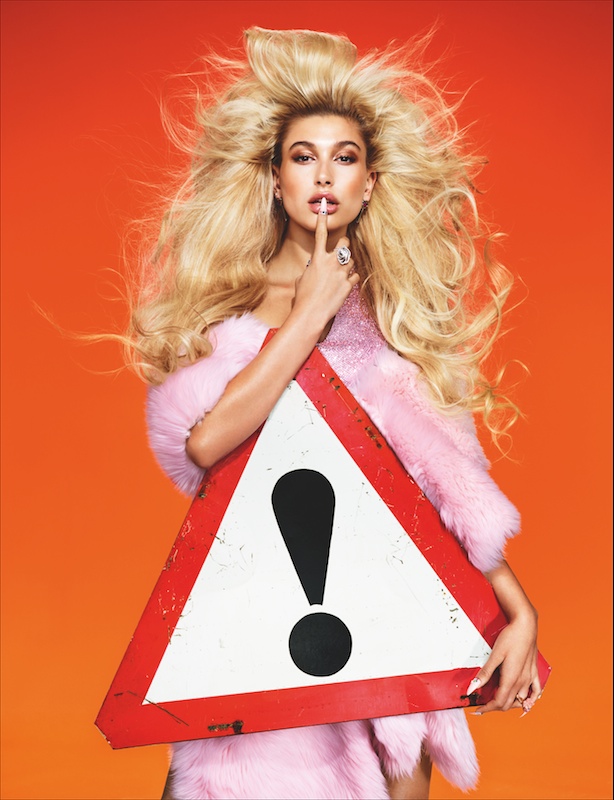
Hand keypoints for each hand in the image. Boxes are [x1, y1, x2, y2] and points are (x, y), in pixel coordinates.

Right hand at [293, 198, 359, 327]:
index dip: (322, 220)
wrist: (311, 314)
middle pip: (345, 244)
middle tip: (341, 252)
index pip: (320, 234)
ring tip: (339, 275)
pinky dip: (351, 279)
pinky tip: (344, 285)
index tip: (325, 207)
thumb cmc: (303, 298)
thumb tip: (314, 269)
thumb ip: (310, 269)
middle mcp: (331, 263)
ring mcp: (341, 273)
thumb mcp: (302, 280)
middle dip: (344, 245)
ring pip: (351, 260)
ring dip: (347, 265)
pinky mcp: (348, 285)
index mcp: (317, 259)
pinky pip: (355, 276)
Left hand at [467, 561, 540, 715]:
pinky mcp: (534, 672)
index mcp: (511, 679)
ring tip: (498, 701)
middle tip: (483, 704)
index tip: (477, 709)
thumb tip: (472, 688)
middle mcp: (522, 682)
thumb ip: (484, 673)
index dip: (487, 708)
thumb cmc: (510, 638)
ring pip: (520, 700)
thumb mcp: (495, 655)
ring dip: (510, 703)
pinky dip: (530, 700)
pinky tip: (526, 702)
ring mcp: (530, 678)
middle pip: (509, 704)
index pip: (499, 703)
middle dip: (495, 707)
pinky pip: (536, 692)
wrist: (526, 625)